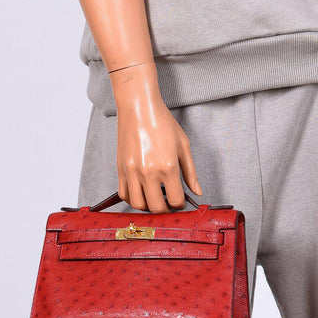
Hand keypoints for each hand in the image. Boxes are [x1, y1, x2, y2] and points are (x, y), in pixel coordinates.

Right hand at [113, 68, 202, 212]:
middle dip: (165, 210)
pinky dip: (132, 199)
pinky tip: (141, 192)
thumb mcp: (183, 144)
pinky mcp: (120, 168)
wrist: (139, 107)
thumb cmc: (162, 122)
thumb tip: (197, 191)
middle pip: (156, 208)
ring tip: (155, 199)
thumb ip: (191, 171)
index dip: (180, 205)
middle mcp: (148, 172)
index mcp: (168, 166)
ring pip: (138, 204)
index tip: (180, 201)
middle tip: (169, 204)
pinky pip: (123, 194)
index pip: (175, 200)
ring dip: (148, 207)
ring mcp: (132, 171)